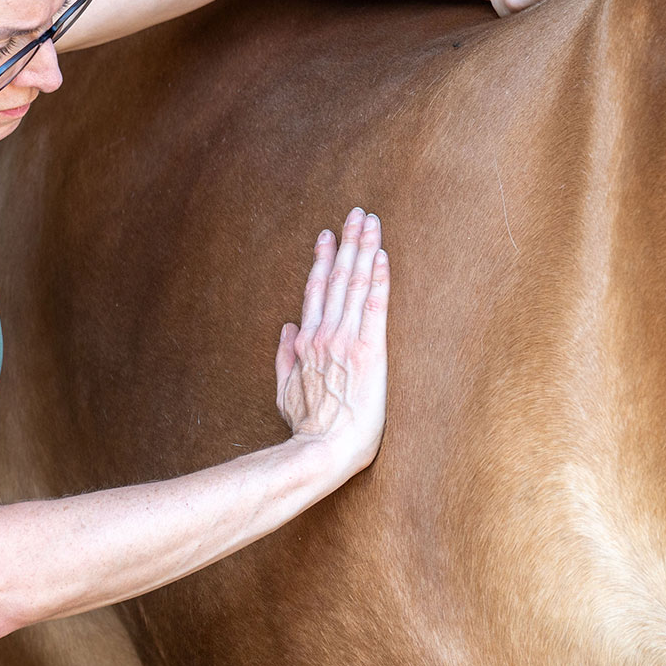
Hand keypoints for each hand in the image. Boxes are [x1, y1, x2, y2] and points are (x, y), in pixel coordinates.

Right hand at [275, 209, 389, 479]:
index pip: (316, 291)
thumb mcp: (284, 392)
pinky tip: (382, 256)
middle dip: (347, 242)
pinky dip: (378, 279)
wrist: (322, 451)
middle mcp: (324, 334)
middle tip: (356, 213)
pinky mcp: (369, 352)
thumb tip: (286, 327)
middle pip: (337, 278)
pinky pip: (374, 307)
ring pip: (354, 284)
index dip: (323, 260)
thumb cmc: (307, 428)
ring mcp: (345, 340)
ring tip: (370, 222)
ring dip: (363, 249)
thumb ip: (283, 357)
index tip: (327, 235)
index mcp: (305, 342)